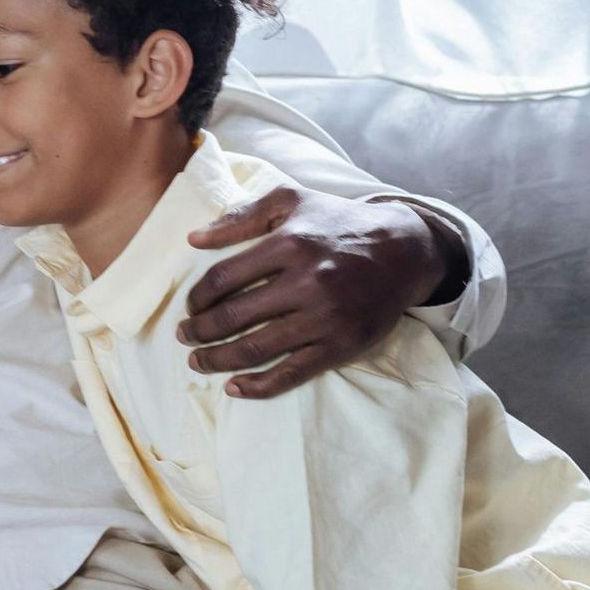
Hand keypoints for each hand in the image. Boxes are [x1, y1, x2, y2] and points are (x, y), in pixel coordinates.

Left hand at [181, 187, 461, 398]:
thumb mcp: (292, 201)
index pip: (222, 278)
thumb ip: (241, 216)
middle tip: (184, 337)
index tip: (190, 307)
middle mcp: (306, 282)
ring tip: (197, 362)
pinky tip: (233, 387)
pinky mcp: (341, 345)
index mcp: (288, 244)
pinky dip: (258, 386)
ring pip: (255, 348)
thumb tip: (193, 238)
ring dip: (217, 360)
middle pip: (233, 317)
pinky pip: (291, 373)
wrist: (405, 250)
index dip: (197, 298)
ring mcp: (324, 317)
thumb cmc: (339, 223)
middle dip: (198, 332)